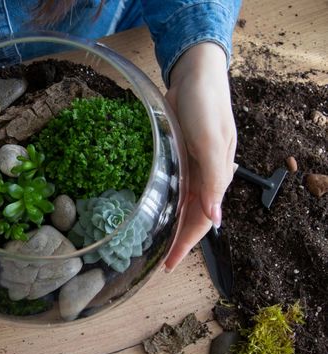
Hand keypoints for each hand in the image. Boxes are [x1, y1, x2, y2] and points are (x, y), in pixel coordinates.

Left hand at [164, 43, 236, 270]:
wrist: (196, 76)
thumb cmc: (206, 108)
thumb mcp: (210, 144)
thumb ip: (213, 181)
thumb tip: (215, 220)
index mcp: (216, 179)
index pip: (201, 222)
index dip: (185, 245)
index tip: (167, 266)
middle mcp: (204, 178)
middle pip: (190, 217)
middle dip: (174, 239)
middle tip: (152, 258)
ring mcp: (191, 167)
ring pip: (180, 204)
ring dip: (168, 221)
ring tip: (149, 239)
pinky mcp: (178, 155)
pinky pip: (172, 185)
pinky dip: (163, 200)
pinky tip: (149, 206)